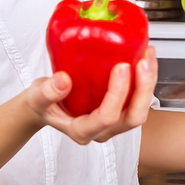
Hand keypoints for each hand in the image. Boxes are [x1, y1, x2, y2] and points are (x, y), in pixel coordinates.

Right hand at [23, 46, 157, 144]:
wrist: (44, 105)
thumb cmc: (42, 104)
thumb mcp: (37, 97)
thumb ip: (47, 92)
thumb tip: (63, 80)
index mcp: (82, 130)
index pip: (106, 117)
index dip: (118, 94)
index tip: (121, 67)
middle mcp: (102, 130)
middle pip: (132, 117)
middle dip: (143, 88)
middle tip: (143, 61)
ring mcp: (113, 121)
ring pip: (139, 108)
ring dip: (148, 82)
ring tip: (148, 54)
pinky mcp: (119, 109)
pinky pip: (137, 98)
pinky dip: (144, 78)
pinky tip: (143, 55)